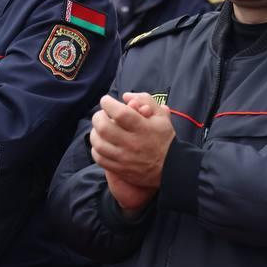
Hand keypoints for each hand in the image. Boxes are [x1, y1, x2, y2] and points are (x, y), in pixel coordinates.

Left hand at [90, 93, 175, 212]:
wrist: (171, 167)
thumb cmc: (164, 139)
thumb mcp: (161, 116)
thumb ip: (145, 100)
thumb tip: (126, 96)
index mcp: (143, 128)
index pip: (119, 113)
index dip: (108, 103)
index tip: (106, 100)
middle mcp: (132, 143)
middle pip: (103, 127)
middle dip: (98, 117)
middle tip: (102, 114)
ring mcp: (124, 158)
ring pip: (98, 143)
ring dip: (95, 132)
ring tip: (100, 128)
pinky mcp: (120, 169)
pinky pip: (99, 158)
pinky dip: (96, 149)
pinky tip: (102, 143)